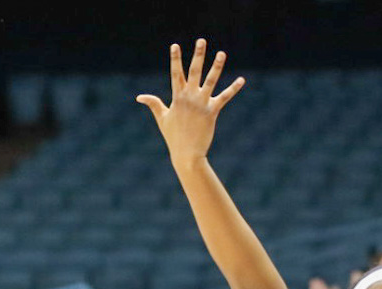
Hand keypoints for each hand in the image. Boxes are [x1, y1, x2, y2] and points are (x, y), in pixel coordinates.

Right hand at [137, 39, 246, 165]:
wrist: (187, 153)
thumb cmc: (174, 136)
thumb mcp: (162, 118)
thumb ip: (154, 104)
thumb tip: (140, 96)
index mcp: (177, 97)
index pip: (176, 73)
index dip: (175, 59)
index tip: (175, 45)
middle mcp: (189, 97)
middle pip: (194, 71)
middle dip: (197, 55)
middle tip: (201, 40)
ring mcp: (201, 104)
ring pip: (210, 81)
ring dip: (216, 66)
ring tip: (222, 53)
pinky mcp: (212, 112)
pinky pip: (225, 97)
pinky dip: (233, 89)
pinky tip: (241, 80)